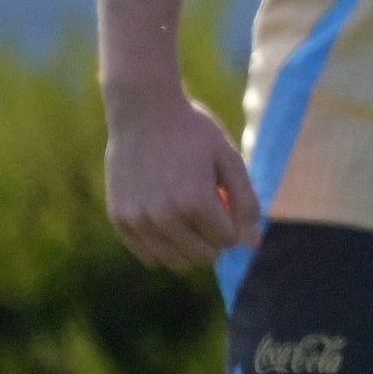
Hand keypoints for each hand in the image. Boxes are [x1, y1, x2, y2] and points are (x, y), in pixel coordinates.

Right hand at [104, 89, 260, 272]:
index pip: (227, 241)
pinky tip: (170, 226)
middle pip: (202, 256)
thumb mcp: (230, 160)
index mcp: (196, 202)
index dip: (233, 225)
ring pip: (175, 262)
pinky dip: (163, 248)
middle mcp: (164, 216)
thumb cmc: (193, 134)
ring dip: (191, 248)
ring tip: (192, 220)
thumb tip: (253, 245)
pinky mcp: (119, 218)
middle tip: (212, 215)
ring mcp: (138, 220)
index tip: (226, 202)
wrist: (143, 111)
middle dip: (215, 242)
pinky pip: (148, 255)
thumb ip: (246, 203)